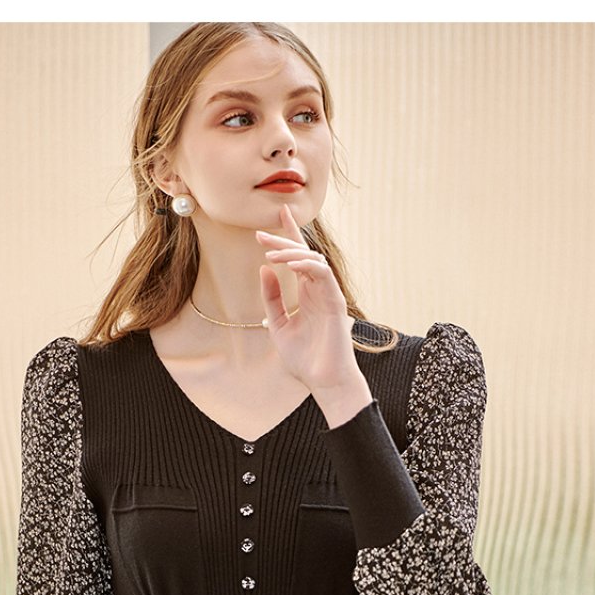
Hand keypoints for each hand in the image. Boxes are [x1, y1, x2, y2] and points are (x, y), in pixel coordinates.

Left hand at [256, 203, 369, 422]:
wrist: (322, 381)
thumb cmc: (303, 358)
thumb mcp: (277, 324)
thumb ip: (271, 298)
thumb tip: (263, 269)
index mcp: (306, 293)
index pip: (298, 257)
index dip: (289, 234)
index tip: (278, 213)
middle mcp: (318, 289)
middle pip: (303, 254)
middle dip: (283, 240)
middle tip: (259, 233)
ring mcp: (328, 293)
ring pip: (312, 260)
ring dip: (290, 252)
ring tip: (269, 253)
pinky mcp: (335, 300)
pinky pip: (322, 273)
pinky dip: (305, 264)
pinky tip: (287, 264)